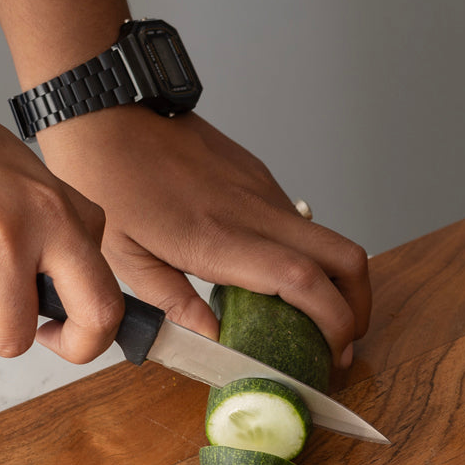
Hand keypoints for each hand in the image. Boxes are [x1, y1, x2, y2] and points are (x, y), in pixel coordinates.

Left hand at [35, 107, 371, 366]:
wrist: (106, 112)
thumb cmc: (106, 182)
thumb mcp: (127, 260)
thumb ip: (176, 305)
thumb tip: (216, 340)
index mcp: (219, 240)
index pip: (303, 281)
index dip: (333, 321)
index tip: (333, 352)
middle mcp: (253, 212)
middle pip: (344, 258)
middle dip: (357, 307)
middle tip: (343, 343)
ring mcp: (261, 190)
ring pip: (329, 240)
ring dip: (338, 284)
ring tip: (320, 319)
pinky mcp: (258, 177)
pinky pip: (299, 223)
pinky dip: (309, 258)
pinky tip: (283, 281)